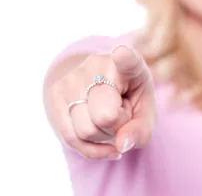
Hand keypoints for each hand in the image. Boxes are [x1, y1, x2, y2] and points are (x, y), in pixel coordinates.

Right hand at [47, 45, 155, 159]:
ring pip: (85, 131)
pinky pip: (70, 138)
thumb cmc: (129, 100)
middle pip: (105, 117)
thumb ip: (140, 131)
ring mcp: (73, 77)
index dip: (125, 58)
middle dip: (116, 128)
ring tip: (107, 120)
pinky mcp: (56, 92)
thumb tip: (120, 145)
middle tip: (120, 115)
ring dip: (101, 137)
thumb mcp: (145, 114)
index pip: (127, 60)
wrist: (100, 86)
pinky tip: (100, 140)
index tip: (122, 53)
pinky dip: (88, 148)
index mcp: (129, 64)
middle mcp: (97, 65)